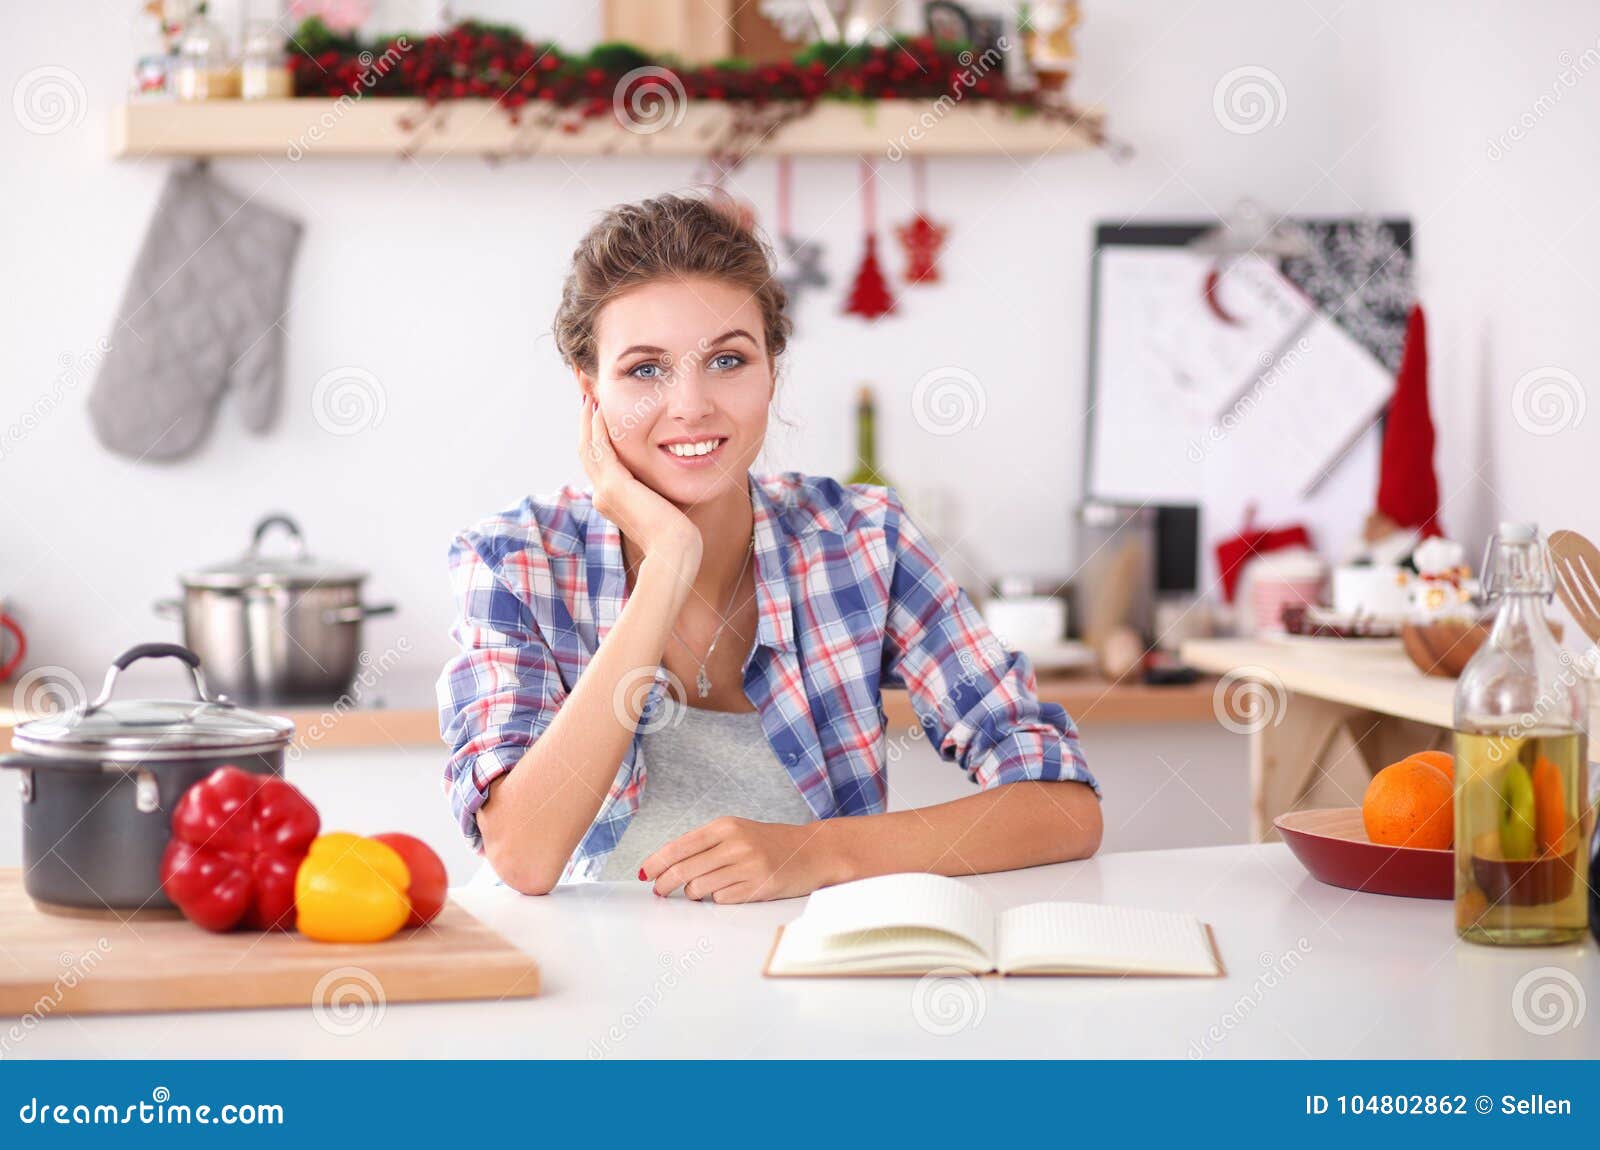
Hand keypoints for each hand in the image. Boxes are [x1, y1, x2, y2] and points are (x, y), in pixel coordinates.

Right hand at [578, 394, 701, 570]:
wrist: (674, 551)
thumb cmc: (677, 535)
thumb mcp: (661, 508)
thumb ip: (655, 493)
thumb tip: (664, 483)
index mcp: (611, 501)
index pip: (597, 463)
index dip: (595, 438)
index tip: (599, 415)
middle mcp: (601, 496)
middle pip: (586, 452)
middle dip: (586, 424)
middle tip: (587, 398)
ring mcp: (604, 491)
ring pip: (588, 447)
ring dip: (588, 420)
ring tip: (590, 397)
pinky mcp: (614, 486)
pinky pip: (600, 448)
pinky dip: (597, 428)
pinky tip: (600, 410)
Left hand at [641, 817, 836, 902]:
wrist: (813, 851)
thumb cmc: (770, 843)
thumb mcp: (737, 832)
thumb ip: (706, 845)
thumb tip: (667, 865)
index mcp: (726, 826)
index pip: (680, 846)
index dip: (658, 862)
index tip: (646, 873)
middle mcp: (735, 844)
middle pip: (684, 870)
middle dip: (665, 884)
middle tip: (659, 891)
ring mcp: (748, 867)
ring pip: (699, 888)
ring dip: (692, 895)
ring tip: (698, 891)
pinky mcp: (758, 888)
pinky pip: (721, 900)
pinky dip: (718, 900)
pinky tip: (727, 892)